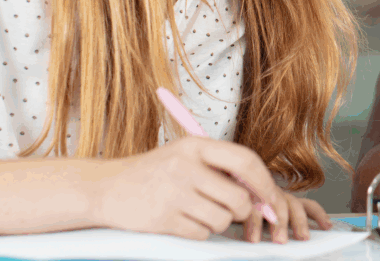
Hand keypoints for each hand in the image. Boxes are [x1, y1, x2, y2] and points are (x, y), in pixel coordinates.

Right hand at [93, 136, 282, 239]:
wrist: (108, 188)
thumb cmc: (156, 172)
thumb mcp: (187, 156)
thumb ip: (221, 168)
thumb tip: (262, 192)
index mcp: (195, 146)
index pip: (245, 161)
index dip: (265, 182)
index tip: (271, 198)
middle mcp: (185, 167)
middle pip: (239, 198)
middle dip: (244, 211)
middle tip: (234, 210)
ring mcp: (173, 193)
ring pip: (223, 220)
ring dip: (219, 222)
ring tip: (202, 211)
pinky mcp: (163, 219)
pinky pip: (202, 234)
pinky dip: (199, 231)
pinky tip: (185, 220)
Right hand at [240, 193, 331, 242]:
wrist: (223, 188)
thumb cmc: (246, 208)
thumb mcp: (265, 217)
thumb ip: (276, 225)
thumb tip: (293, 239)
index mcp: (285, 200)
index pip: (308, 205)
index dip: (319, 215)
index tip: (327, 227)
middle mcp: (276, 194)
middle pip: (294, 205)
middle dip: (299, 223)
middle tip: (302, 238)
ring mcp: (261, 192)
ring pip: (276, 204)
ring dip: (278, 224)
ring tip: (279, 241)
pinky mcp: (244, 194)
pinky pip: (252, 207)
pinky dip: (254, 224)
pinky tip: (253, 238)